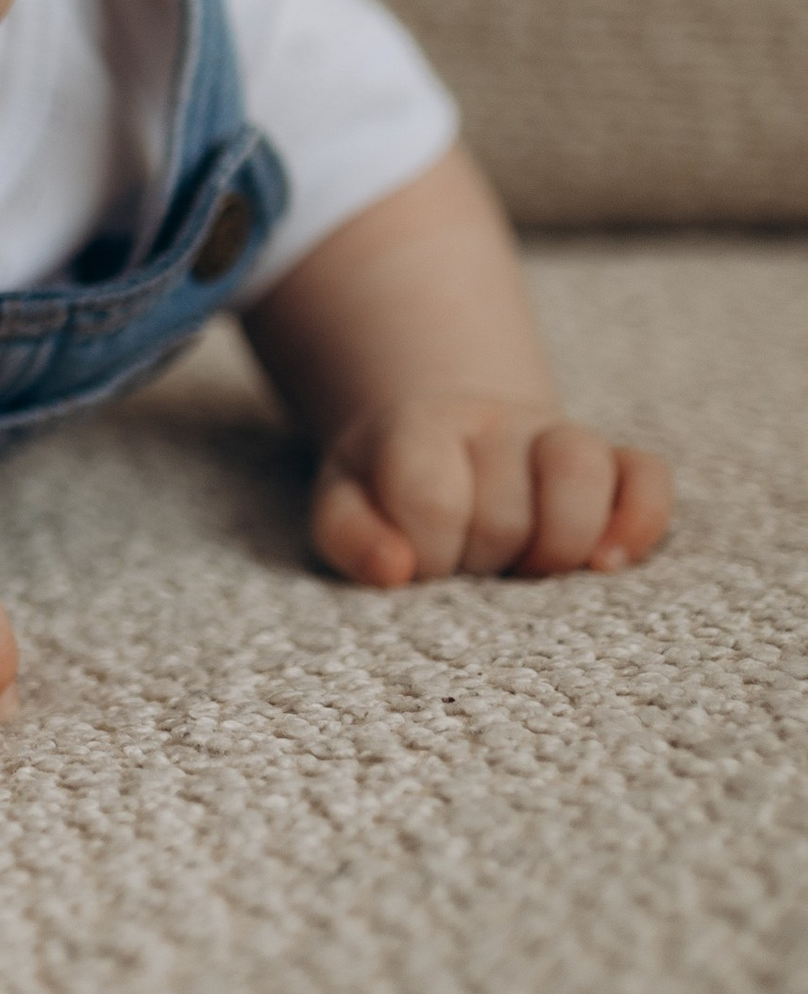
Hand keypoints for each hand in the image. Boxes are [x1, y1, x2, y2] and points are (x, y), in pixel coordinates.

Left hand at [312, 394, 672, 588]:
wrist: (444, 444)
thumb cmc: (388, 493)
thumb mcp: (344, 507)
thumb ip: (350, 537)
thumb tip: (395, 570)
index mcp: (418, 427)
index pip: (431, 498)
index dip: (427, 552)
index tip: (421, 570)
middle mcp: (494, 422)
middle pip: (505, 510)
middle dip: (485, 559)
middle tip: (469, 566)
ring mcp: (557, 437)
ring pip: (583, 473)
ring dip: (558, 545)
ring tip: (532, 572)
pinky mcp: (614, 462)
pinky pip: (648, 479)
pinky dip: (640, 522)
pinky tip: (609, 563)